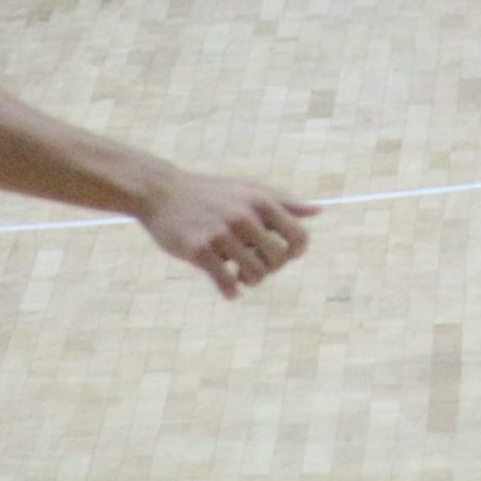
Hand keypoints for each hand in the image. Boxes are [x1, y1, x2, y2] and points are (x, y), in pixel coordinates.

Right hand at [137, 170, 319, 298]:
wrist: (162, 192)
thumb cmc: (212, 193)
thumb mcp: (249, 190)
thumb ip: (284, 202)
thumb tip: (318, 211)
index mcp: (261, 201)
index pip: (299, 237)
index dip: (295, 252)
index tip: (280, 254)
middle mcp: (244, 216)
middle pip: (279, 260)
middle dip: (270, 268)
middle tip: (253, 264)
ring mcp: (221, 233)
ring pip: (255, 275)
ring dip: (249, 280)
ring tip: (238, 273)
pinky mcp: (198, 250)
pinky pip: (226, 283)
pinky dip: (231, 290)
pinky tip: (228, 287)